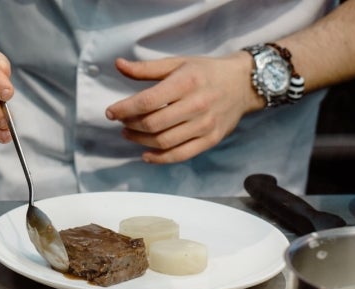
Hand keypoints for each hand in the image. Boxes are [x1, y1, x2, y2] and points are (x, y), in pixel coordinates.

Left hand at [105, 54, 262, 163]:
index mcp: (186, 82)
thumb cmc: (206, 72)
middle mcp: (196, 105)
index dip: (125, 109)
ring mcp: (205, 125)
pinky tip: (146, 155)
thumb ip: (147, 68)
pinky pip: (181, 155)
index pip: (148, 101)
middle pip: (153, 124)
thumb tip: (118, 65)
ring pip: (164, 141)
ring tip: (129, 134)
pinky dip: (160, 158)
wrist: (243, 84)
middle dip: (131, 125)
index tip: (111, 112)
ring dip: (141, 141)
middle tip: (121, 123)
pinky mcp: (210, 140)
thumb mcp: (178, 63)